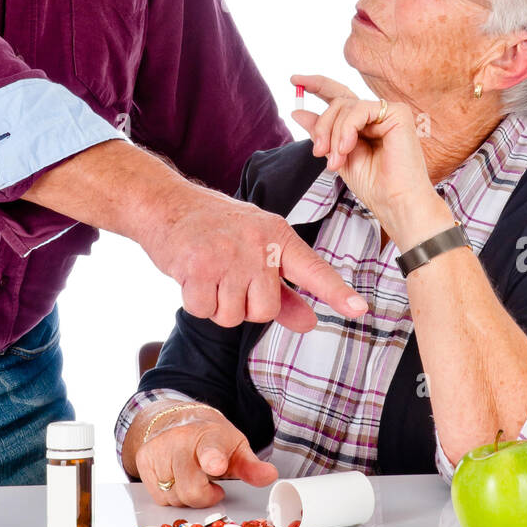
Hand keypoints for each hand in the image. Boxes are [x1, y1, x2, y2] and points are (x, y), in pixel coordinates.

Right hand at [133, 412, 277, 508]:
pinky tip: (176, 477)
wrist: (177, 420)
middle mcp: (179, 440)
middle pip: (192, 489)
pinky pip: (160, 497)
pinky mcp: (143, 461)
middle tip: (211, 482)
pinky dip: (171, 494)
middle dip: (205, 495)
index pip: (210, 450)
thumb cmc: (211, 438)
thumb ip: (251, 466)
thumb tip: (269, 476)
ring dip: (187, 495)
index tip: (217, 465)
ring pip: (175, 497)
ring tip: (192, 475)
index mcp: (208, 436)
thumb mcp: (236, 448)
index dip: (213, 459)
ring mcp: (158, 450)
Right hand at [137, 184, 367, 330]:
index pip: (313, 269)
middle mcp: (259, 243)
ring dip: (217, 305)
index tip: (360, 309)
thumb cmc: (215, 230)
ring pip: (233, 317)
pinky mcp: (199, 266)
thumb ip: (285, 289)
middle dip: (244, 307)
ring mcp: (229, 255)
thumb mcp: (256, 250)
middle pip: (265, 311)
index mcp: (278, 236)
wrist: (166, 204)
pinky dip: (195, 301)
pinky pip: (204, 311)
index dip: (336, 292)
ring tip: (209, 273)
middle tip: (228, 278)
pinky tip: (190, 275)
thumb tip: (311, 323)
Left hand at [291, 73, 442, 239]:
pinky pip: (359, 109)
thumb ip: (321, 133)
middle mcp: (377, 115)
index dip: (317, 85)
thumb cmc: (373, 186)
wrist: (396, 204)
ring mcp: (388, 112)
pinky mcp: (398, 113)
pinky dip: (346, 129)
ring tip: (336, 161)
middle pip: (337, 101)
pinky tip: (347, 148)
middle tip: (318, 152)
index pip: (339, 96)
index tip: (294, 81)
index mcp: (364, 124)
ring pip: (345, 105)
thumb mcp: (337, 156)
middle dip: (322, 126)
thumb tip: (298, 111)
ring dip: (333, 134)